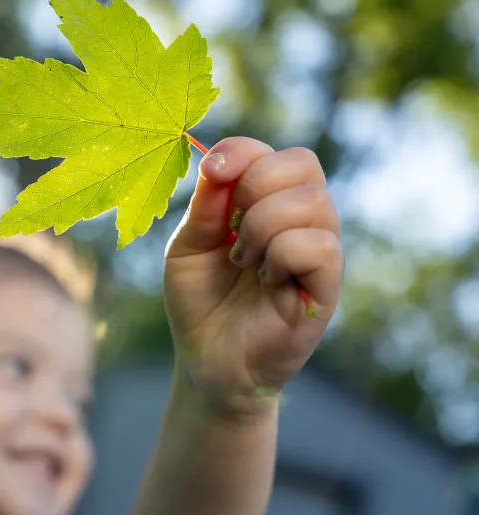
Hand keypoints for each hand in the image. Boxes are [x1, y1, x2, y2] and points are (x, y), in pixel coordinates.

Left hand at [163, 137, 342, 413]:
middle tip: (231, 231)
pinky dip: (281, 255)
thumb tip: (216, 159)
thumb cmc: (199, 301)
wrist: (205, 361)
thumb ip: (205, 204)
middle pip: (302, 164)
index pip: (274, 154)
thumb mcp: (187, 246)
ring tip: (244, 261)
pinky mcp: (326, 288)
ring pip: (310, 202)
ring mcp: (319, 252)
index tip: (212, 172)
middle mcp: (303, 222)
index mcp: (269, 204)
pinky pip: (319, 246)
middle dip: (253, 187)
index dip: (242, 152)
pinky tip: (266, 280)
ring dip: (262, 227)